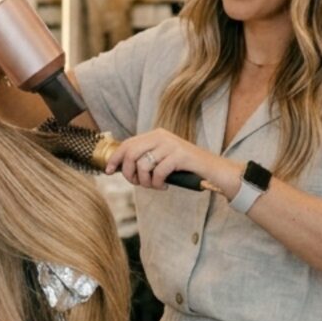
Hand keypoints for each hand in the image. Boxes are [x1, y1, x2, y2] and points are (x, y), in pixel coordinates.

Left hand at [106, 129, 237, 191]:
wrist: (214, 170)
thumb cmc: (186, 168)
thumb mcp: (163, 159)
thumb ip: (146, 158)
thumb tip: (121, 168)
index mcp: (156, 135)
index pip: (127, 144)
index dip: (114, 158)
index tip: (108, 171)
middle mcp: (161, 136)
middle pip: (130, 154)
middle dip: (128, 173)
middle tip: (138, 183)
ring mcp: (171, 145)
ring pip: (142, 165)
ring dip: (145, 182)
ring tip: (155, 186)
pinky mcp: (179, 155)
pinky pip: (158, 173)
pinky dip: (158, 184)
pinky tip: (165, 185)